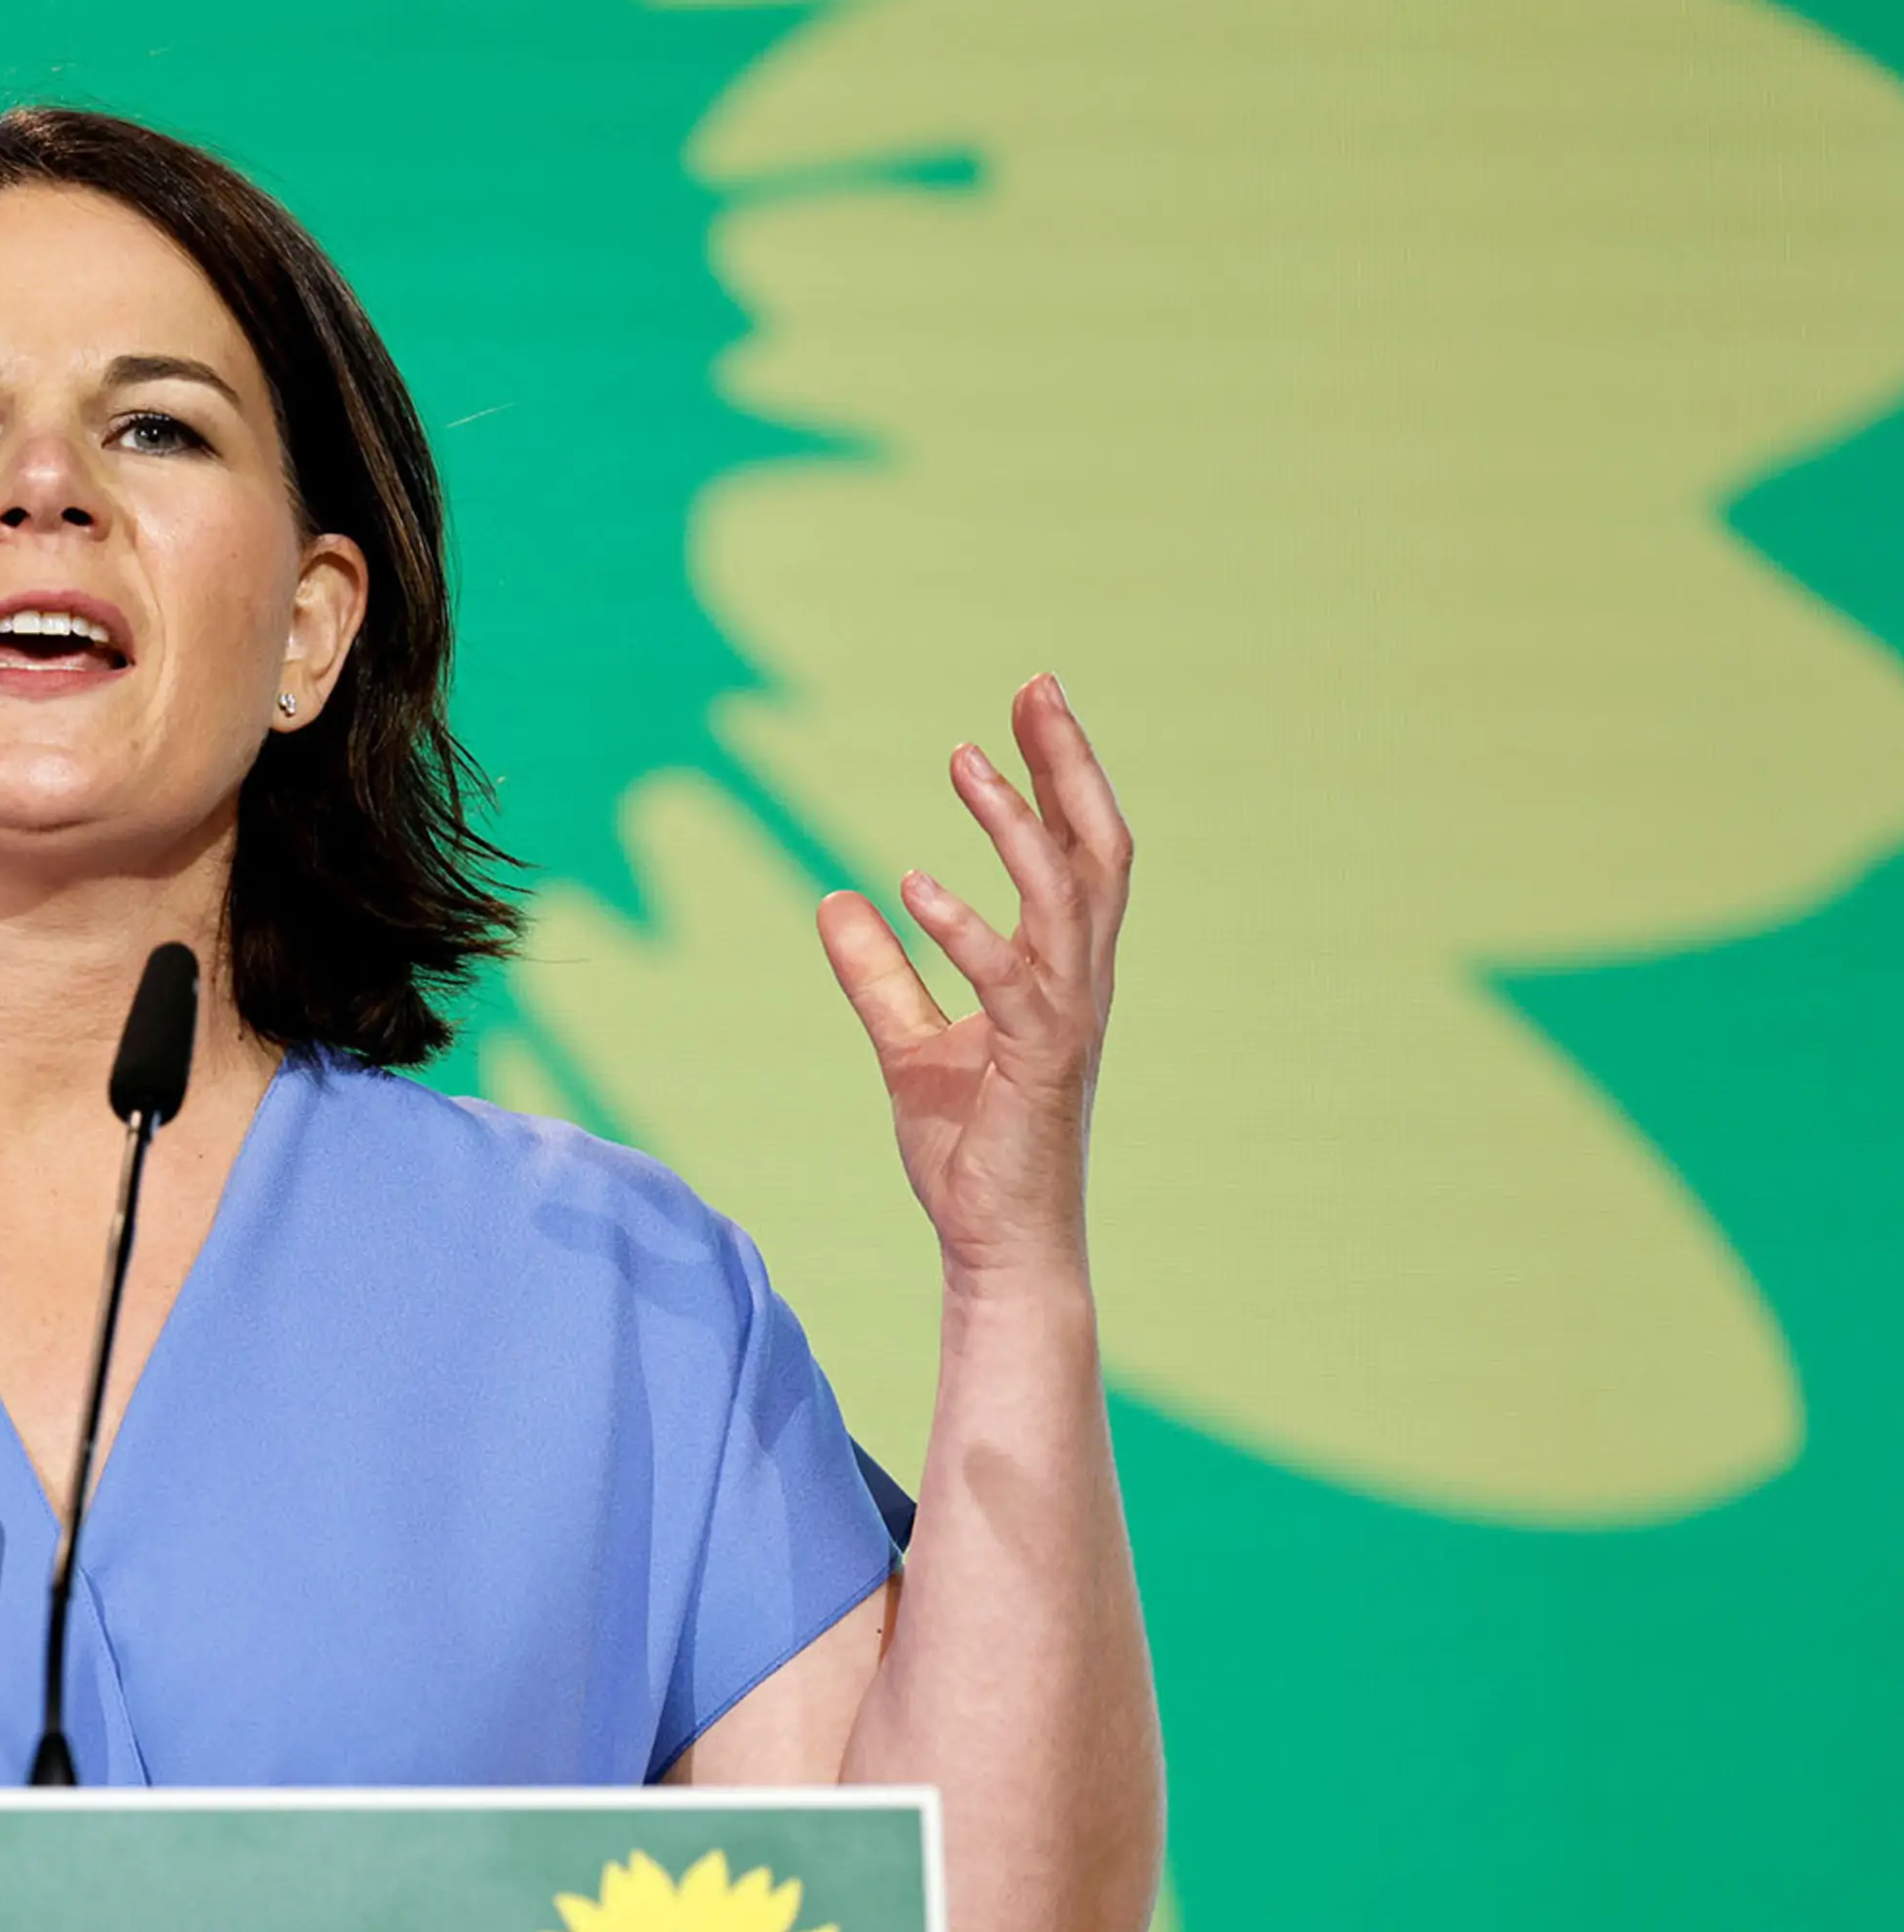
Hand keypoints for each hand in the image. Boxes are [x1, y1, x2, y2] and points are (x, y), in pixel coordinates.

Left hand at [815, 673, 1130, 1291]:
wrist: (997, 1245)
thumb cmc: (970, 1152)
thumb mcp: (907, 1048)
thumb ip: (877, 976)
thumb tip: (836, 900)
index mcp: (1057, 972)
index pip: (1074, 852)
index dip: (1054, 776)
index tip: (1024, 707)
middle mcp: (1078, 983)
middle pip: (1094, 848)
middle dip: (1067, 764)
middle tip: (1034, 686)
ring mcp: (1065, 1021)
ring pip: (1062, 897)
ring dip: (1015, 824)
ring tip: (963, 762)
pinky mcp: (1038, 1063)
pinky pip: (1011, 981)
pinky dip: (966, 931)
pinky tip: (913, 889)